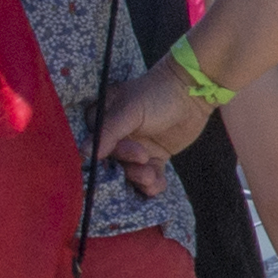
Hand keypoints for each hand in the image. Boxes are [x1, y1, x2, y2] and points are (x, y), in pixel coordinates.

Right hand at [93, 64, 220, 181]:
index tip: (116, 156)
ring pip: (130, 172)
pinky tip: (158, 185)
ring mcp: (136, 148)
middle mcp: (117, 136)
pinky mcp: (154, 157)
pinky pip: (149, 176)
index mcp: (104, 119)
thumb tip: (84, 153)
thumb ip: (108, 131)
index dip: (103, 154)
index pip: (95, 144)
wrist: (193, 92)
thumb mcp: (129, 110)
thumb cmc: (157, 94)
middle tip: (144, 158)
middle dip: (127, 166)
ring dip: (140, 178)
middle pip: (113, 162)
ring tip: (151, 177)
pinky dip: (153, 184)